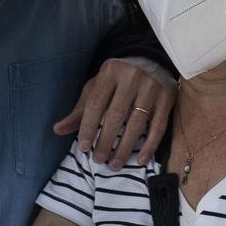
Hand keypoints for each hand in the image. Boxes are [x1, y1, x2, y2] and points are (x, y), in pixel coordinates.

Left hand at [53, 58, 176, 165]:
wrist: (151, 61)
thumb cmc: (118, 79)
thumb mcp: (97, 87)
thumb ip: (80, 109)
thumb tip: (57, 130)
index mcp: (110, 71)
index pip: (96, 104)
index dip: (88, 127)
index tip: (83, 148)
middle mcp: (132, 76)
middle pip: (116, 115)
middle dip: (105, 141)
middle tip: (98, 160)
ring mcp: (152, 86)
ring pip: (137, 123)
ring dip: (125, 148)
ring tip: (114, 164)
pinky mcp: (167, 97)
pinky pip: (158, 126)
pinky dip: (150, 145)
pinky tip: (140, 160)